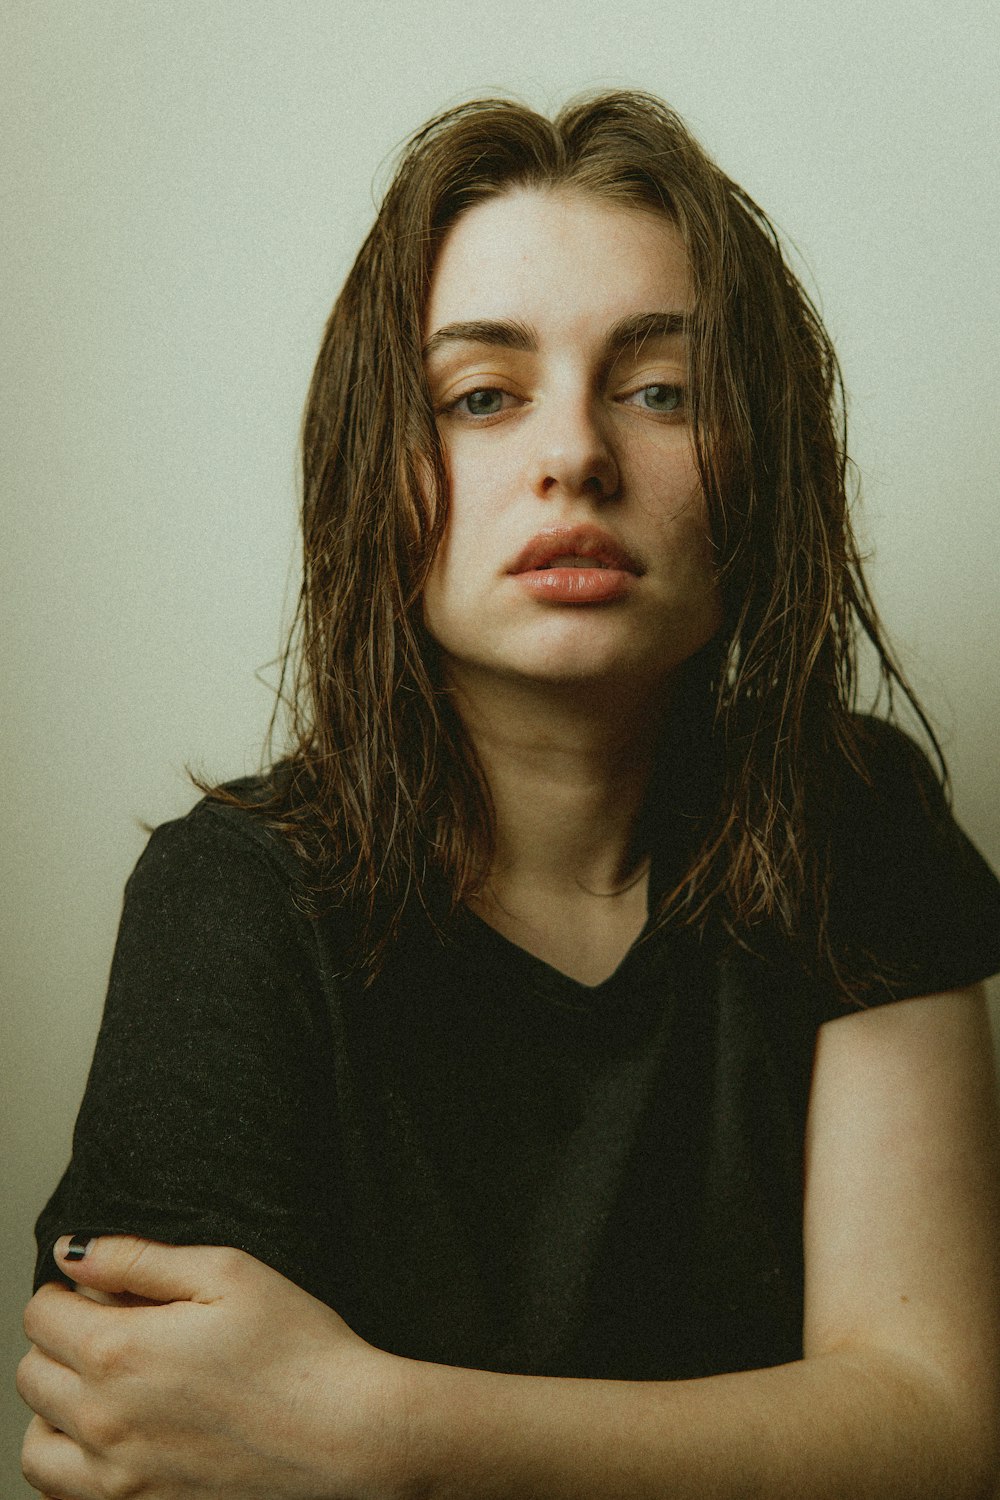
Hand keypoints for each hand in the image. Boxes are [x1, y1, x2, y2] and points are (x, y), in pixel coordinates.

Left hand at [18, 1235, 405, 1499]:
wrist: (348, 1439)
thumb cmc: (300, 1351)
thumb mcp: (227, 1273)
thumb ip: (138, 1258)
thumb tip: (73, 1251)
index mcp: (120, 1353)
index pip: (41, 1314)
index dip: (68, 1290)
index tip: (101, 1289)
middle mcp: (104, 1423)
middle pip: (31, 1374)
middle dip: (61, 1342)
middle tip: (114, 1329)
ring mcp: (117, 1483)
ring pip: (35, 1446)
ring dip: (56, 1410)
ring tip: (107, 1389)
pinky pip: (64, 1497)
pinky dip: (74, 1467)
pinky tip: (120, 1440)